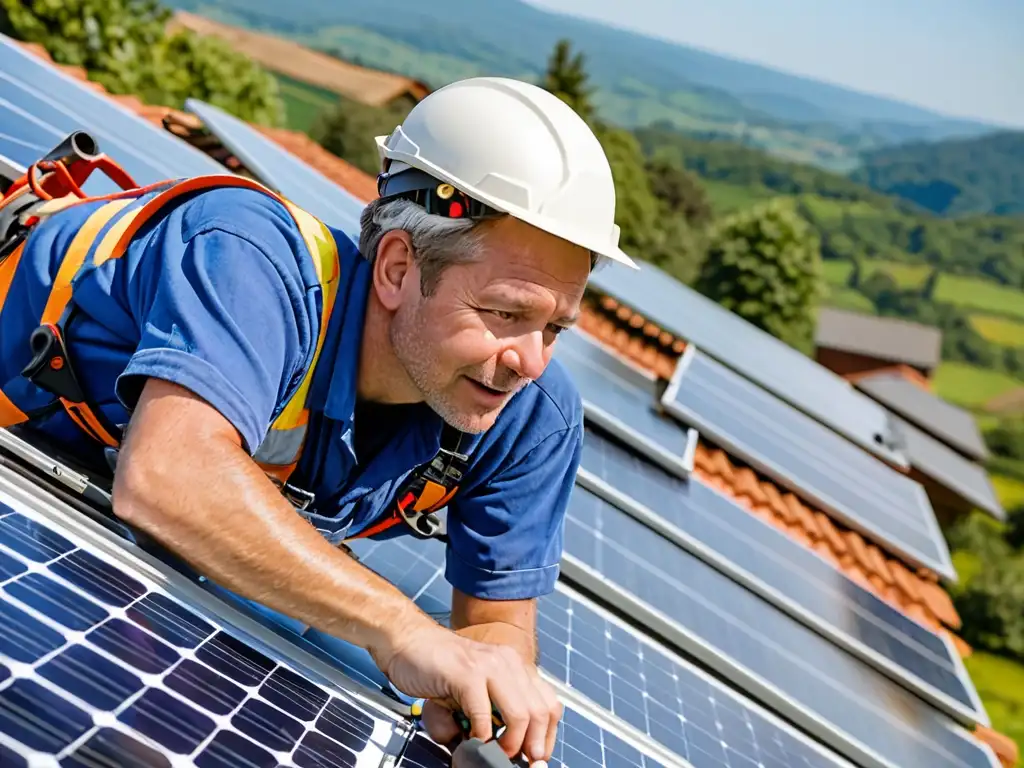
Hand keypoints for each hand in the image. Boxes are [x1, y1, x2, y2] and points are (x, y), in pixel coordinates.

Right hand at [373, 624, 561, 763]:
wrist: (406, 639)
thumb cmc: (437, 666)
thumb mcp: (472, 690)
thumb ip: (489, 714)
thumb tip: (497, 751)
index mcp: (513, 666)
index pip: (549, 704)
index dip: (546, 736)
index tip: (535, 757)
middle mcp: (507, 662)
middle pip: (540, 712)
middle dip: (532, 745)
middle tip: (515, 760)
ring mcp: (489, 666)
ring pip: (520, 715)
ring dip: (510, 744)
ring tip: (493, 752)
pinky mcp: (466, 674)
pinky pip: (483, 715)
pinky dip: (480, 736)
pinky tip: (470, 740)